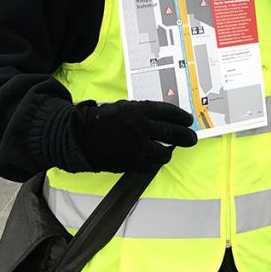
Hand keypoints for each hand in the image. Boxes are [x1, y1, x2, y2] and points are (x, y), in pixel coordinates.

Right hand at [72, 99, 197, 173]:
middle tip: (191, 139)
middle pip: (172, 132)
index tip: (188, 120)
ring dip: (168, 152)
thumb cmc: (100, 120)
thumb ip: (142, 111)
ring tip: (169, 151)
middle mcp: (140, 126)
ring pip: (163, 152)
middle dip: (185, 136)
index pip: (168, 112)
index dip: (181, 117)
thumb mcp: (122, 107)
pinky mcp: (129, 161)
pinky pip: (150, 165)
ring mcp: (136, 145)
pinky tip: (154, 161)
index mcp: (138, 110)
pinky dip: (154, 164)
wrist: (79, 136)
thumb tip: (162, 118)